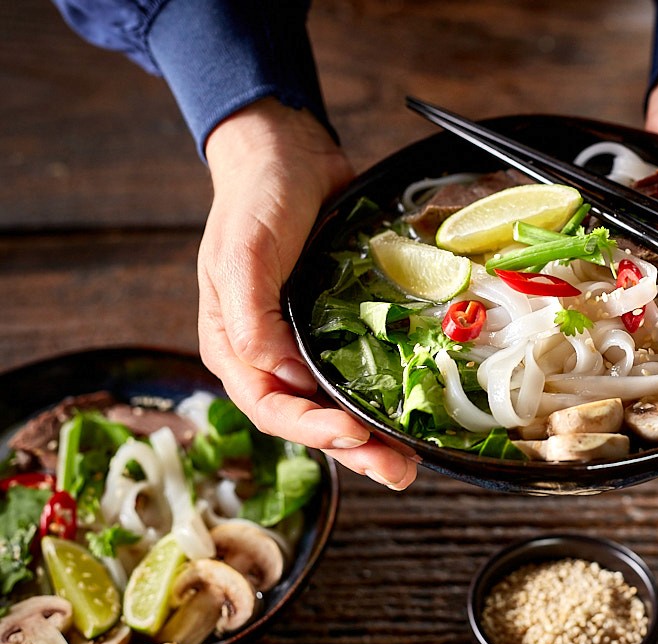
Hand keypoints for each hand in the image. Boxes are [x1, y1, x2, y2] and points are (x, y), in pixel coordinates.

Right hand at [199, 98, 416, 488]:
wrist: (289, 154)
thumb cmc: (255, 200)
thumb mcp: (243, 252)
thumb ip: (250, 314)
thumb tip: (275, 372)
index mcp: (237, 347)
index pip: (271, 408)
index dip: (313, 429)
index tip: (354, 434)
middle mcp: (272, 355)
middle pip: (311, 419)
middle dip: (355, 450)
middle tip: (397, 471)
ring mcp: (308, 342)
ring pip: (340, 404)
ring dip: (375, 436)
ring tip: (411, 460)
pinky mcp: (342, 325)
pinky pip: (364, 370)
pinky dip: (387, 395)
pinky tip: (416, 410)